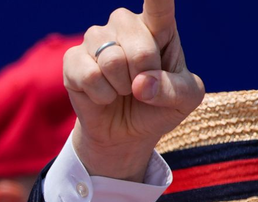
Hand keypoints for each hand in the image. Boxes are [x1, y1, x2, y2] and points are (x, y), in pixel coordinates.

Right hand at [64, 0, 203, 180]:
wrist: (125, 132)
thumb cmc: (158, 106)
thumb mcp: (184, 100)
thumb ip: (174, 90)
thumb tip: (141, 84)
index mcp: (158, 25)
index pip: (158, 3)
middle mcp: (125, 24)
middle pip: (140, 48)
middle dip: (144, 78)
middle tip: (141, 86)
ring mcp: (96, 38)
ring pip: (112, 61)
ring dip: (121, 88)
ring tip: (122, 90)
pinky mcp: (72, 58)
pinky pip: (89, 75)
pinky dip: (101, 95)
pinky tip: (103, 95)